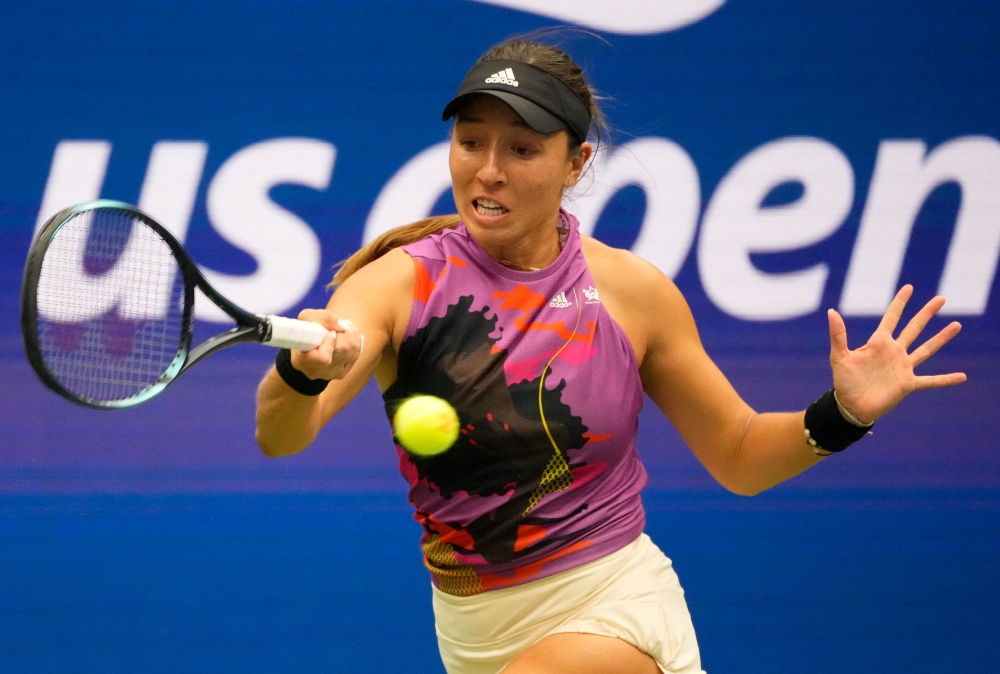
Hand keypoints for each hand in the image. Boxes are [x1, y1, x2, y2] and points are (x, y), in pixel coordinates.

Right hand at [288, 309, 364, 380]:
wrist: (308, 347)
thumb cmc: (305, 332)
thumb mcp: (306, 319)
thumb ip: (322, 318)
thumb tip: (341, 324)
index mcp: (305, 361)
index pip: (324, 358)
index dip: (330, 343)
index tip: (329, 333)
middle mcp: (319, 371)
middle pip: (343, 350)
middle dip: (344, 333)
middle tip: (338, 326)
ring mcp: (332, 373)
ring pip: (352, 350)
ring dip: (351, 334)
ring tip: (343, 327)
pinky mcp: (342, 372)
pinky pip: (356, 353)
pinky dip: (355, 339)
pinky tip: (348, 334)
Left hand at [828, 285, 965, 423]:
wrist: (850, 406)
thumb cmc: (843, 381)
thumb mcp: (839, 355)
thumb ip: (838, 334)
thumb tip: (831, 311)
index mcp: (878, 343)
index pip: (891, 317)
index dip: (900, 303)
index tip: (909, 288)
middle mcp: (894, 352)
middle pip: (914, 328)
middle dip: (927, 313)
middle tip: (942, 298)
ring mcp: (903, 367)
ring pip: (926, 349)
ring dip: (941, 338)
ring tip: (956, 325)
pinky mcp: (907, 384)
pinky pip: (930, 380)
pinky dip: (945, 379)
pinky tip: (962, 376)